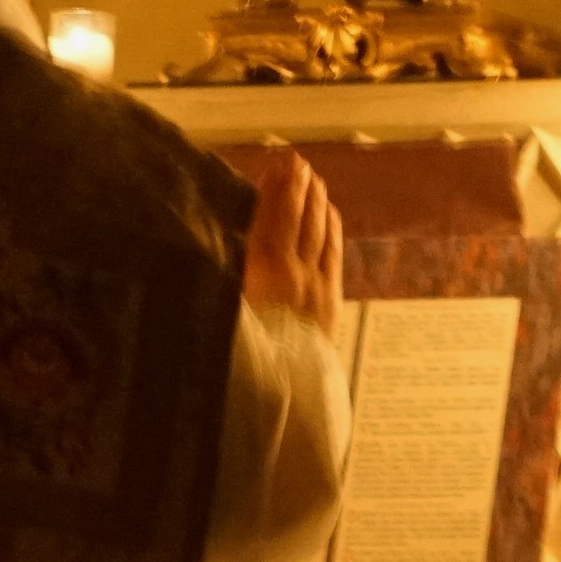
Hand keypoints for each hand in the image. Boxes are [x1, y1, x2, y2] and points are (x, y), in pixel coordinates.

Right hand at [242, 151, 345, 345]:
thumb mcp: (225, 313)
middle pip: (300, 219)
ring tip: (313, 179)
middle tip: (298, 162)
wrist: (283, 398)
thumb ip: (231, 275)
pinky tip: (329, 214)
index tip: (278, 165)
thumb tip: (228, 243)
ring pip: (320, 232)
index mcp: (262, 274)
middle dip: (300, 188)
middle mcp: (294, 274)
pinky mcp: (331, 300)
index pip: (272, 218)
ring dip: (316, 202)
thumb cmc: (243, 358)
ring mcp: (316, 287)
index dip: (276, 189)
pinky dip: (331, 228)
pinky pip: (334, 253)